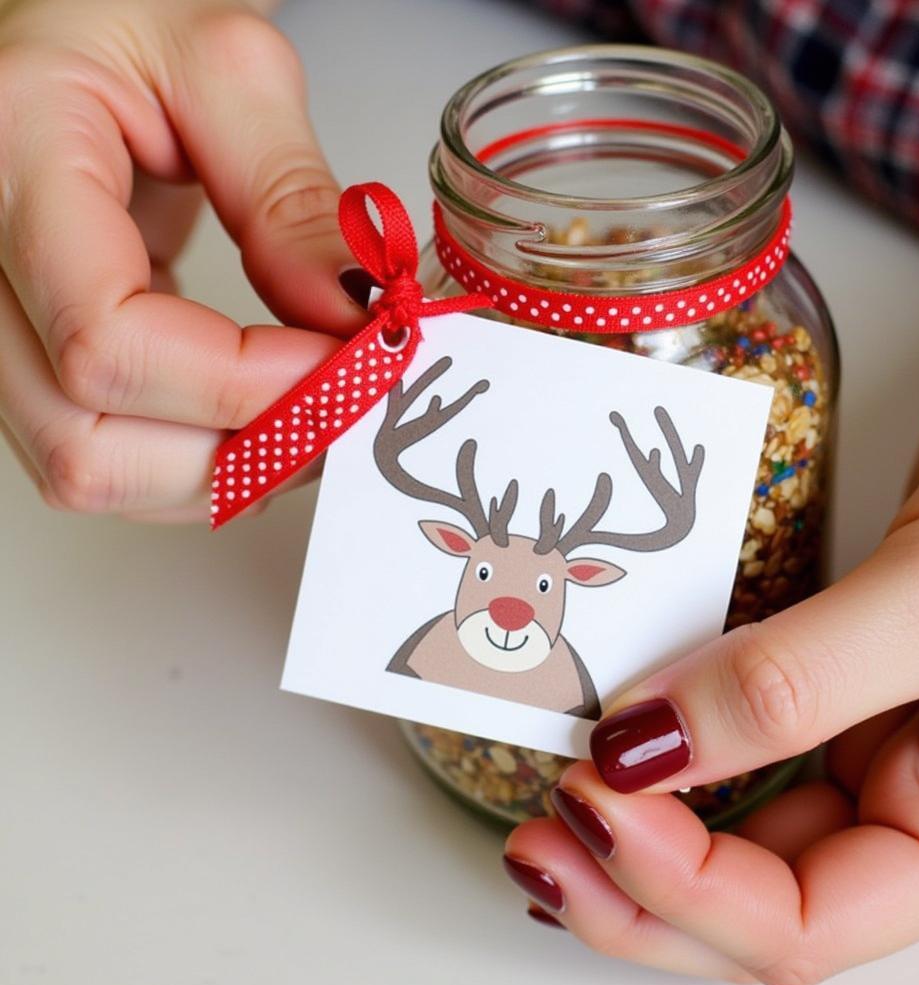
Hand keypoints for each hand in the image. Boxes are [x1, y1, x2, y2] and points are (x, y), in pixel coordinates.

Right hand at [0, 0, 367, 522]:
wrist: (75, 44)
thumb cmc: (127, 25)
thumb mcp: (230, 71)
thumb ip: (295, 201)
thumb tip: (353, 321)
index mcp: (7, 165)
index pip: (108, 342)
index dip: (243, 384)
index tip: (345, 366)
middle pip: (90, 444)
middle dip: (241, 448)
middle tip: (338, 405)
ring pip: (94, 475)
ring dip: (223, 470)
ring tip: (306, 410)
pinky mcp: (30, 365)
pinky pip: (108, 464)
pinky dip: (201, 466)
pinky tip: (258, 417)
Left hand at [505, 304, 918, 984]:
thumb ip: (796, 681)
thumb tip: (640, 750)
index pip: (804, 919)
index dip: (682, 885)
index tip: (594, 798)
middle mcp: (911, 799)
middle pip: (751, 897)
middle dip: (633, 884)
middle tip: (538, 841)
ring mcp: (863, 732)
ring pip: (732, 824)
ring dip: (638, 824)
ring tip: (551, 796)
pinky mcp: (823, 667)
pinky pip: (730, 730)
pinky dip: (666, 738)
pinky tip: (609, 730)